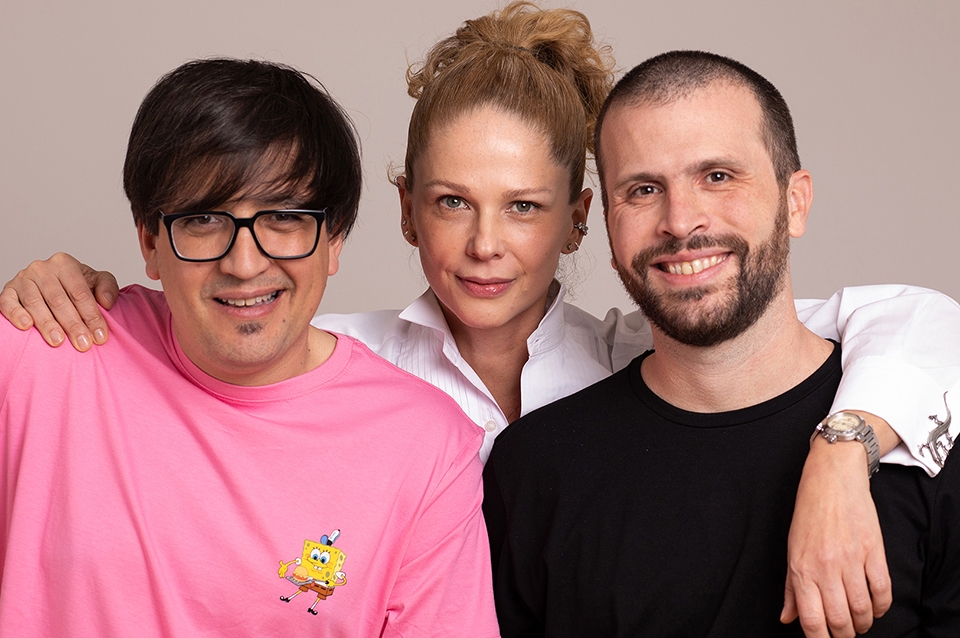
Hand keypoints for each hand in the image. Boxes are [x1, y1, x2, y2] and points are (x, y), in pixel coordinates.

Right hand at [0, 252, 118, 350]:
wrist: (52, 284)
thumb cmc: (75, 285)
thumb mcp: (95, 281)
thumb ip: (106, 287)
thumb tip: (106, 302)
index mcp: (64, 264)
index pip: (80, 292)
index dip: (91, 315)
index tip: (100, 336)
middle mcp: (42, 269)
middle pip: (58, 299)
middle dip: (73, 324)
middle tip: (83, 344)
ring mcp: (22, 279)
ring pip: (35, 303)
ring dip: (47, 324)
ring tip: (58, 341)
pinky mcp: (7, 291)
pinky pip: (7, 302)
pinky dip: (16, 314)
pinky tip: (26, 326)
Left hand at [782, 435, 890, 636]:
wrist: (831, 479)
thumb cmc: (809, 514)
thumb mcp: (792, 549)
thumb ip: (791, 588)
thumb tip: (787, 618)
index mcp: (801, 568)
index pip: (811, 620)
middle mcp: (825, 567)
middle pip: (839, 620)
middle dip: (844, 635)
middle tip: (844, 634)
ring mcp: (851, 559)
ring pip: (862, 610)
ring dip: (862, 624)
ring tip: (859, 623)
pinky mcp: (873, 551)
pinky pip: (883, 591)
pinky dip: (880, 607)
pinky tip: (874, 608)